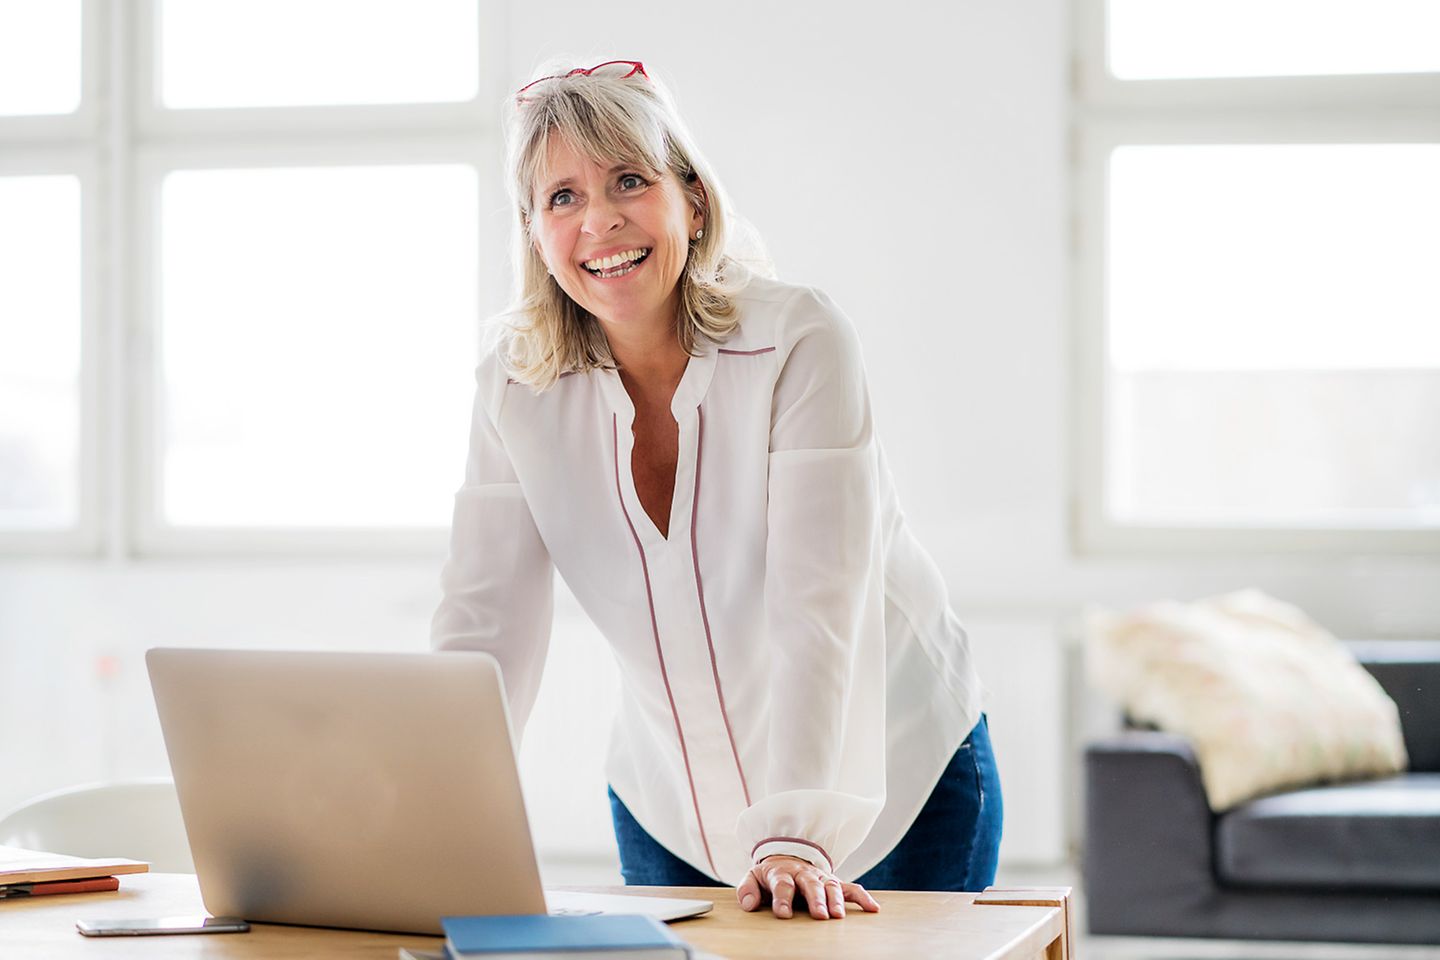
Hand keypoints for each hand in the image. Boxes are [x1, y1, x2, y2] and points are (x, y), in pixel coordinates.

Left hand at [736, 855, 880, 919]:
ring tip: (838, 917)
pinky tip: (873, 908)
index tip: (783, 914)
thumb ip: (747, 889)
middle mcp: (804, 874)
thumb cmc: (770, 875)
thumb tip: (748, 905)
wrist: (787, 858)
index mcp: (782, 872)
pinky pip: (851, 888)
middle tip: (820, 915)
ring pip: (831, 886)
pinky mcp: (834, 883)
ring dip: (836, 900)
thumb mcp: (753, 877)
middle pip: (810, 885)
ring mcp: (820, 878)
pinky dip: (862, 897)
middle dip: (815, 900)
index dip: (782, 899)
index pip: (782, 885)